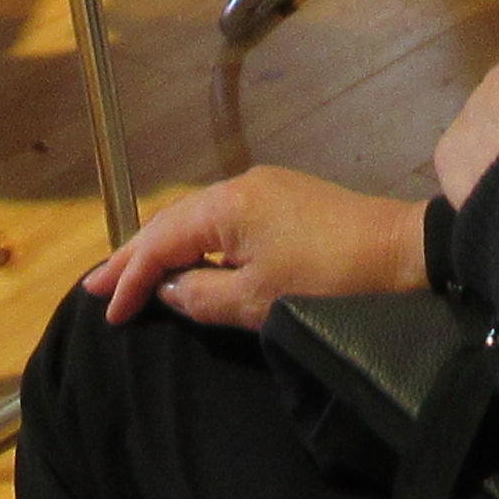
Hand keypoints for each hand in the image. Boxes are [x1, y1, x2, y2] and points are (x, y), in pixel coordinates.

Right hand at [79, 167, 424, 329]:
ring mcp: (265, 190)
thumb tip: (170, 291)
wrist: (402, 253)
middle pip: (172, 222)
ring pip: (197, 220)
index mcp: (227, 205)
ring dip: (163, 249)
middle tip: (96, 286)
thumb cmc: (329, 281)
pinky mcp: (285, 201)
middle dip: (134, 256)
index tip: (107, 312)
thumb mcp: (260, 301)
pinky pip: (222, 221)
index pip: (161, 241)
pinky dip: (195, 243)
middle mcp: (240, 186)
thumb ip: (203, 296)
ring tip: (131, 276)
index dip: (131, 277)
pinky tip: (187, 261)